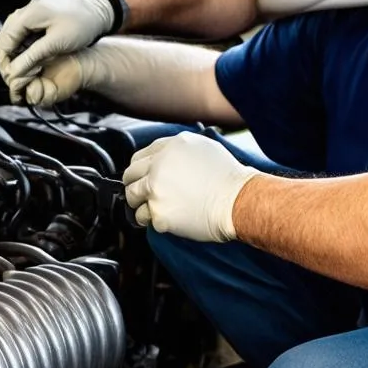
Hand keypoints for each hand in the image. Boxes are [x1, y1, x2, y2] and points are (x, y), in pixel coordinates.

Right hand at [0, 0, 114, 100]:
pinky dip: (25, 45)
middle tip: (15, 75)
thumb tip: (14, 71)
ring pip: (14, 34)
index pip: (4, 40)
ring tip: (24, 68)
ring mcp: (35, 9)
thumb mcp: (57, 43)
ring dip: (16, 52)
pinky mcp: (42, 13)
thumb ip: (33, 56)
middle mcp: (28, 9)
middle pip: (6, 37)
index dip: (4, 62)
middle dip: (7, 58)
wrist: (102, 7)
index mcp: (29, 13)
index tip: (10, 77)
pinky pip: (25, 31)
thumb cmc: (84, 22)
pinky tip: (32, 56)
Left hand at [122, 131, 257, 241]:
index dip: (138, 170)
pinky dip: (154, 220)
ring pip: (132, 198)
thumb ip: (174, 150)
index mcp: (168, 148)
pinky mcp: (158, 213)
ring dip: (141, 204)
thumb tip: (160, 158)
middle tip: (144, 194)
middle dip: (135, 186)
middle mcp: (158, 167)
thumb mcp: (201, 147)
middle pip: (130, 177)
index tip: (141, 177)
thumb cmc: (227, 176)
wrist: (237, 200)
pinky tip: (169, 217)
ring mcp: (156, 190)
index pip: (137, 158)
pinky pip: (144, 218)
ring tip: (157, 207)